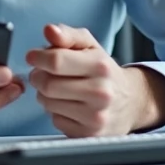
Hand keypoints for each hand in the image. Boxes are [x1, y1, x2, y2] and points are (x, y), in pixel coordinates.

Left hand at [26, 23, 164, 137]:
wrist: (131, 102)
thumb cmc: (104, 71)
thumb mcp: (90, 46)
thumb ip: (68, 35)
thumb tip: (49, 30)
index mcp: (100, 66)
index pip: (56, 61)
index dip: (37, 57)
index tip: (33, 56)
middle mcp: (100, 93)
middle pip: (48, 84)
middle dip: (38, 76)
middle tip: (41, 73)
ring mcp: (95, 117)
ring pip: (47, 103)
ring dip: (44, 94)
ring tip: (57, 88)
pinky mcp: (88, 134)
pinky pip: (55, 121)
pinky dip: (55, 112)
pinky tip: (67, 105)